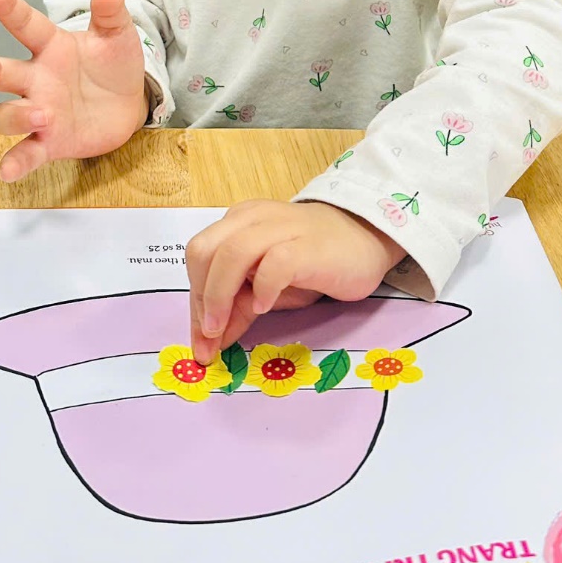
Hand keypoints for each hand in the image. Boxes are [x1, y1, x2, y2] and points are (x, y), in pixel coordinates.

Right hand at [0, 0, 148, 182]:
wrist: (127, 104)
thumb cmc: (113, 63)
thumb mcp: (118, 36)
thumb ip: (111, 16)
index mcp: (50, 46)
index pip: (25, 24)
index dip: (9, 7)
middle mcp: (36, 79)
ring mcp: (38, 112)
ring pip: (6, 115)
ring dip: (16, 116)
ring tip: (42, 115)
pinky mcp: (48, 142)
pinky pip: (25, 154)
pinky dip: (14, 164)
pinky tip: (5, 174)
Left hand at [186, 201, 406, 363]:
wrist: (367, 239)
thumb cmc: (313, 261)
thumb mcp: (267, 287)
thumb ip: (238, 307)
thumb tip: (210, 341)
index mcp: (237, 223)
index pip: (199, 259)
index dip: (194, 303)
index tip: (200, 342)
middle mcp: (252, 219)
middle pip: (204, 251)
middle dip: (200, 298)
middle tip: (210, 336)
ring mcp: (280, 228)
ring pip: (231, 253)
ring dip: (219, 296)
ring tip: (224, 328)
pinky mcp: (308, 246)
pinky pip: (274, 263)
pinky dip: (262, 287)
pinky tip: (264, 306)